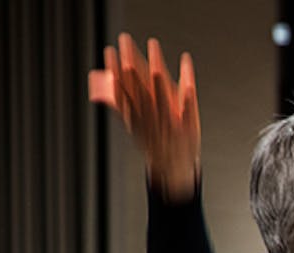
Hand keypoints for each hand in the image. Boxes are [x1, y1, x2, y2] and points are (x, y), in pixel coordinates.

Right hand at [89, 33, 199, 200]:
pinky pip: (189, 113)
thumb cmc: (153, 142)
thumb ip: (119, 103)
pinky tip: (190, 85)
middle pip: (140, 89)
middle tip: (126, 43)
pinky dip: (188, 100)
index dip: (115, 71)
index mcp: (137, 116)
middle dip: (133, 66)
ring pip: (163, 99)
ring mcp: (169, 124)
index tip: (110, 51)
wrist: (173, 169)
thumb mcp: (134, 124)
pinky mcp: (188, 129)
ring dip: (158, 79)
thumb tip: (103, 80)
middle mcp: (151, 119)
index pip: (123, 89)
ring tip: (155, 57)